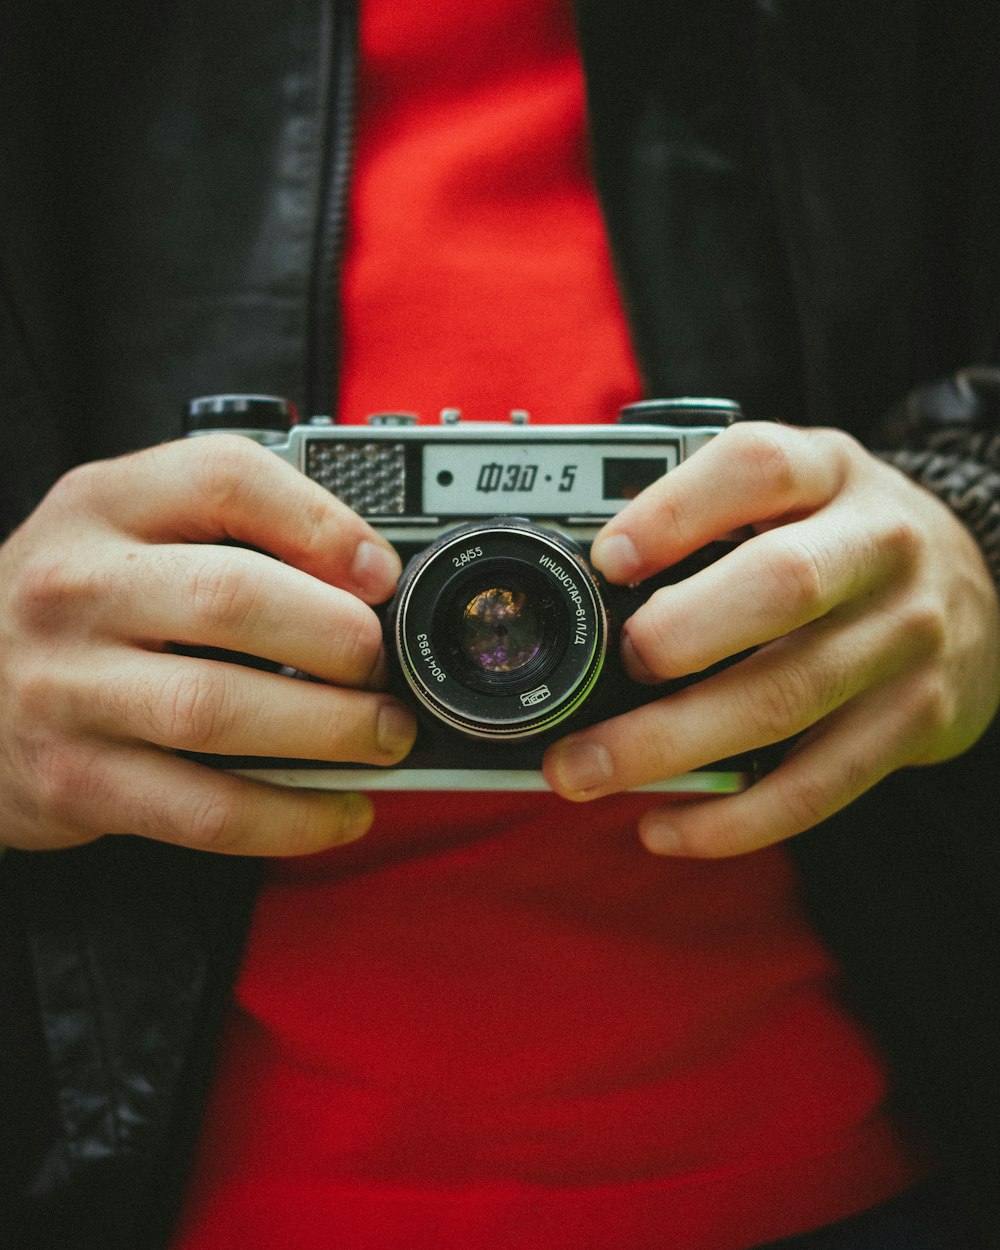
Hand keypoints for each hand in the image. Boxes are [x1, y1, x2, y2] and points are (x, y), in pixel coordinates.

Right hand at [0, 435, 416, 854]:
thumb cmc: (75, 606)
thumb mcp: (130, 529)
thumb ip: (233, 529)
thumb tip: (369, 577)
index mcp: (104, 505)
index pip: (224, 479)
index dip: (323, 524)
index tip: (379, 574)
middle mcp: (76, 588)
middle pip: (233, 597)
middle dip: (339, 638)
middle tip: (383, 666)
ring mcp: (67, 688)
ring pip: (218, 710)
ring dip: (330, 730)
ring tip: (384, 735)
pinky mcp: (78, 780)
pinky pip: (204, 809)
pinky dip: (290, 817)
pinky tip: (340, 810)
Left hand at [543, 422, 999, 855]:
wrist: (975, 583)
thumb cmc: (843, 536)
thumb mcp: (795, 488)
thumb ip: (709, 510)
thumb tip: (586, 575)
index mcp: (829, 471)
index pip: (755, 468)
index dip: (673, 512)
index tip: (606, 560)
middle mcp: (879, 546)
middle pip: (781, 586)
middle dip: (677, 635)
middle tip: (610, 666)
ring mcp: (904, 638)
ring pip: (785, 698)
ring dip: (669, 744)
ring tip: (583, 769)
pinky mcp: (912, 721)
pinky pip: (815, 785)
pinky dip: (731, 818)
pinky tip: (663, 825)